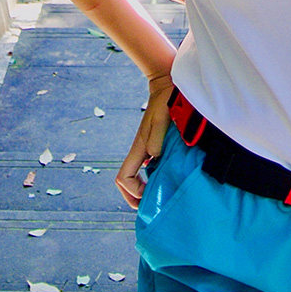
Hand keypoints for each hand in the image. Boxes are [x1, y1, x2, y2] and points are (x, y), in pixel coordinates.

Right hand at [115, 75, 172, 208]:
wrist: (166, 84)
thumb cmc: (165, 100)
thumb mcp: (162, 119)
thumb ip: (157, 139)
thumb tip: (152, 159)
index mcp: (139, 147)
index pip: (124, 177)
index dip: (132, 191)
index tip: (146, 196)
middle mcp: (141, 150)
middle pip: (126, 181)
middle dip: (134, 197)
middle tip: (150, 207)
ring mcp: (147, 147)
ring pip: (136, 175)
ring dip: (143, 189)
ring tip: (158, 197)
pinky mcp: (155, 143)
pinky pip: (149, 167)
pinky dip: (153, 177)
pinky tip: (166, 178)